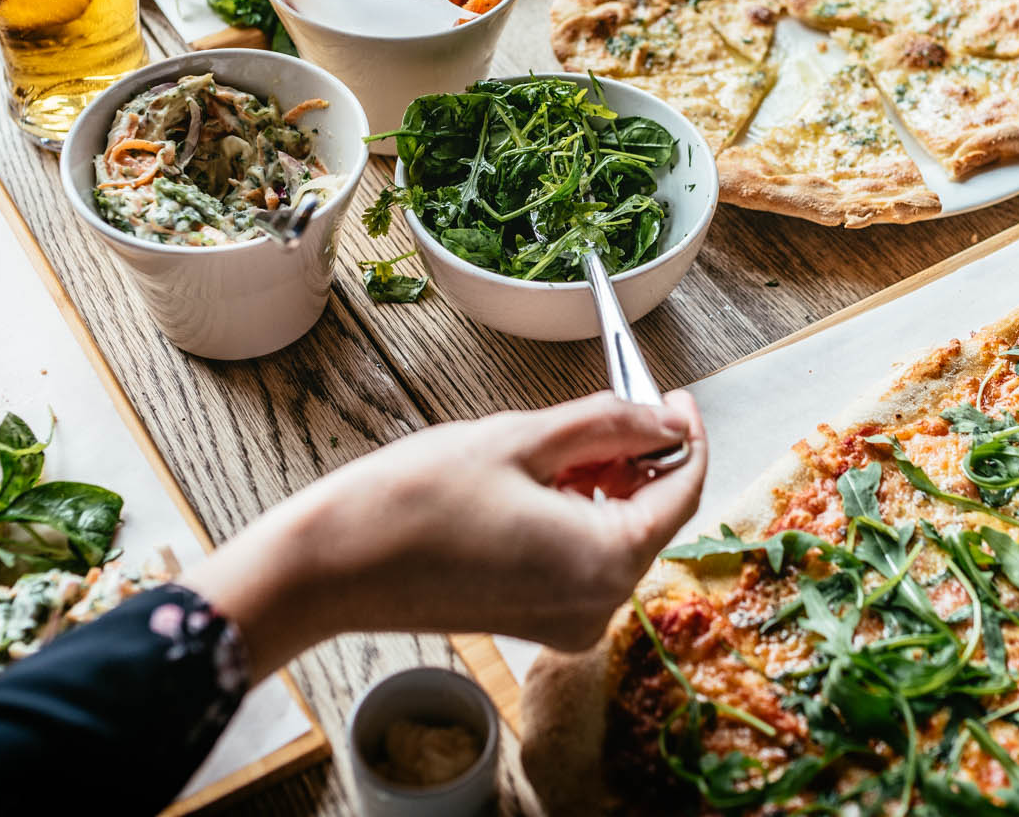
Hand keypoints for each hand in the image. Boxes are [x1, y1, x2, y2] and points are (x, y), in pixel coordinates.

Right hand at [186, 391, 706, 678]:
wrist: (333, 566)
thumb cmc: (413, 501)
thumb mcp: (520, 439)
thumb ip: (606, 424)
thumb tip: (663, 417)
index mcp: (605, 561)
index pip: (681, 491)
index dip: (685, 435)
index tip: (673, 396)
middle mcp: (597, 605)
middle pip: (650, 515)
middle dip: (637, 456)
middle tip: (604, 404)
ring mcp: (568, 621)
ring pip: (616, 534)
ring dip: (603, 482)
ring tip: (553, 442)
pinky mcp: (538, 622)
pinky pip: (583, 559)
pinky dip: (577, 515)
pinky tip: (536, 482)